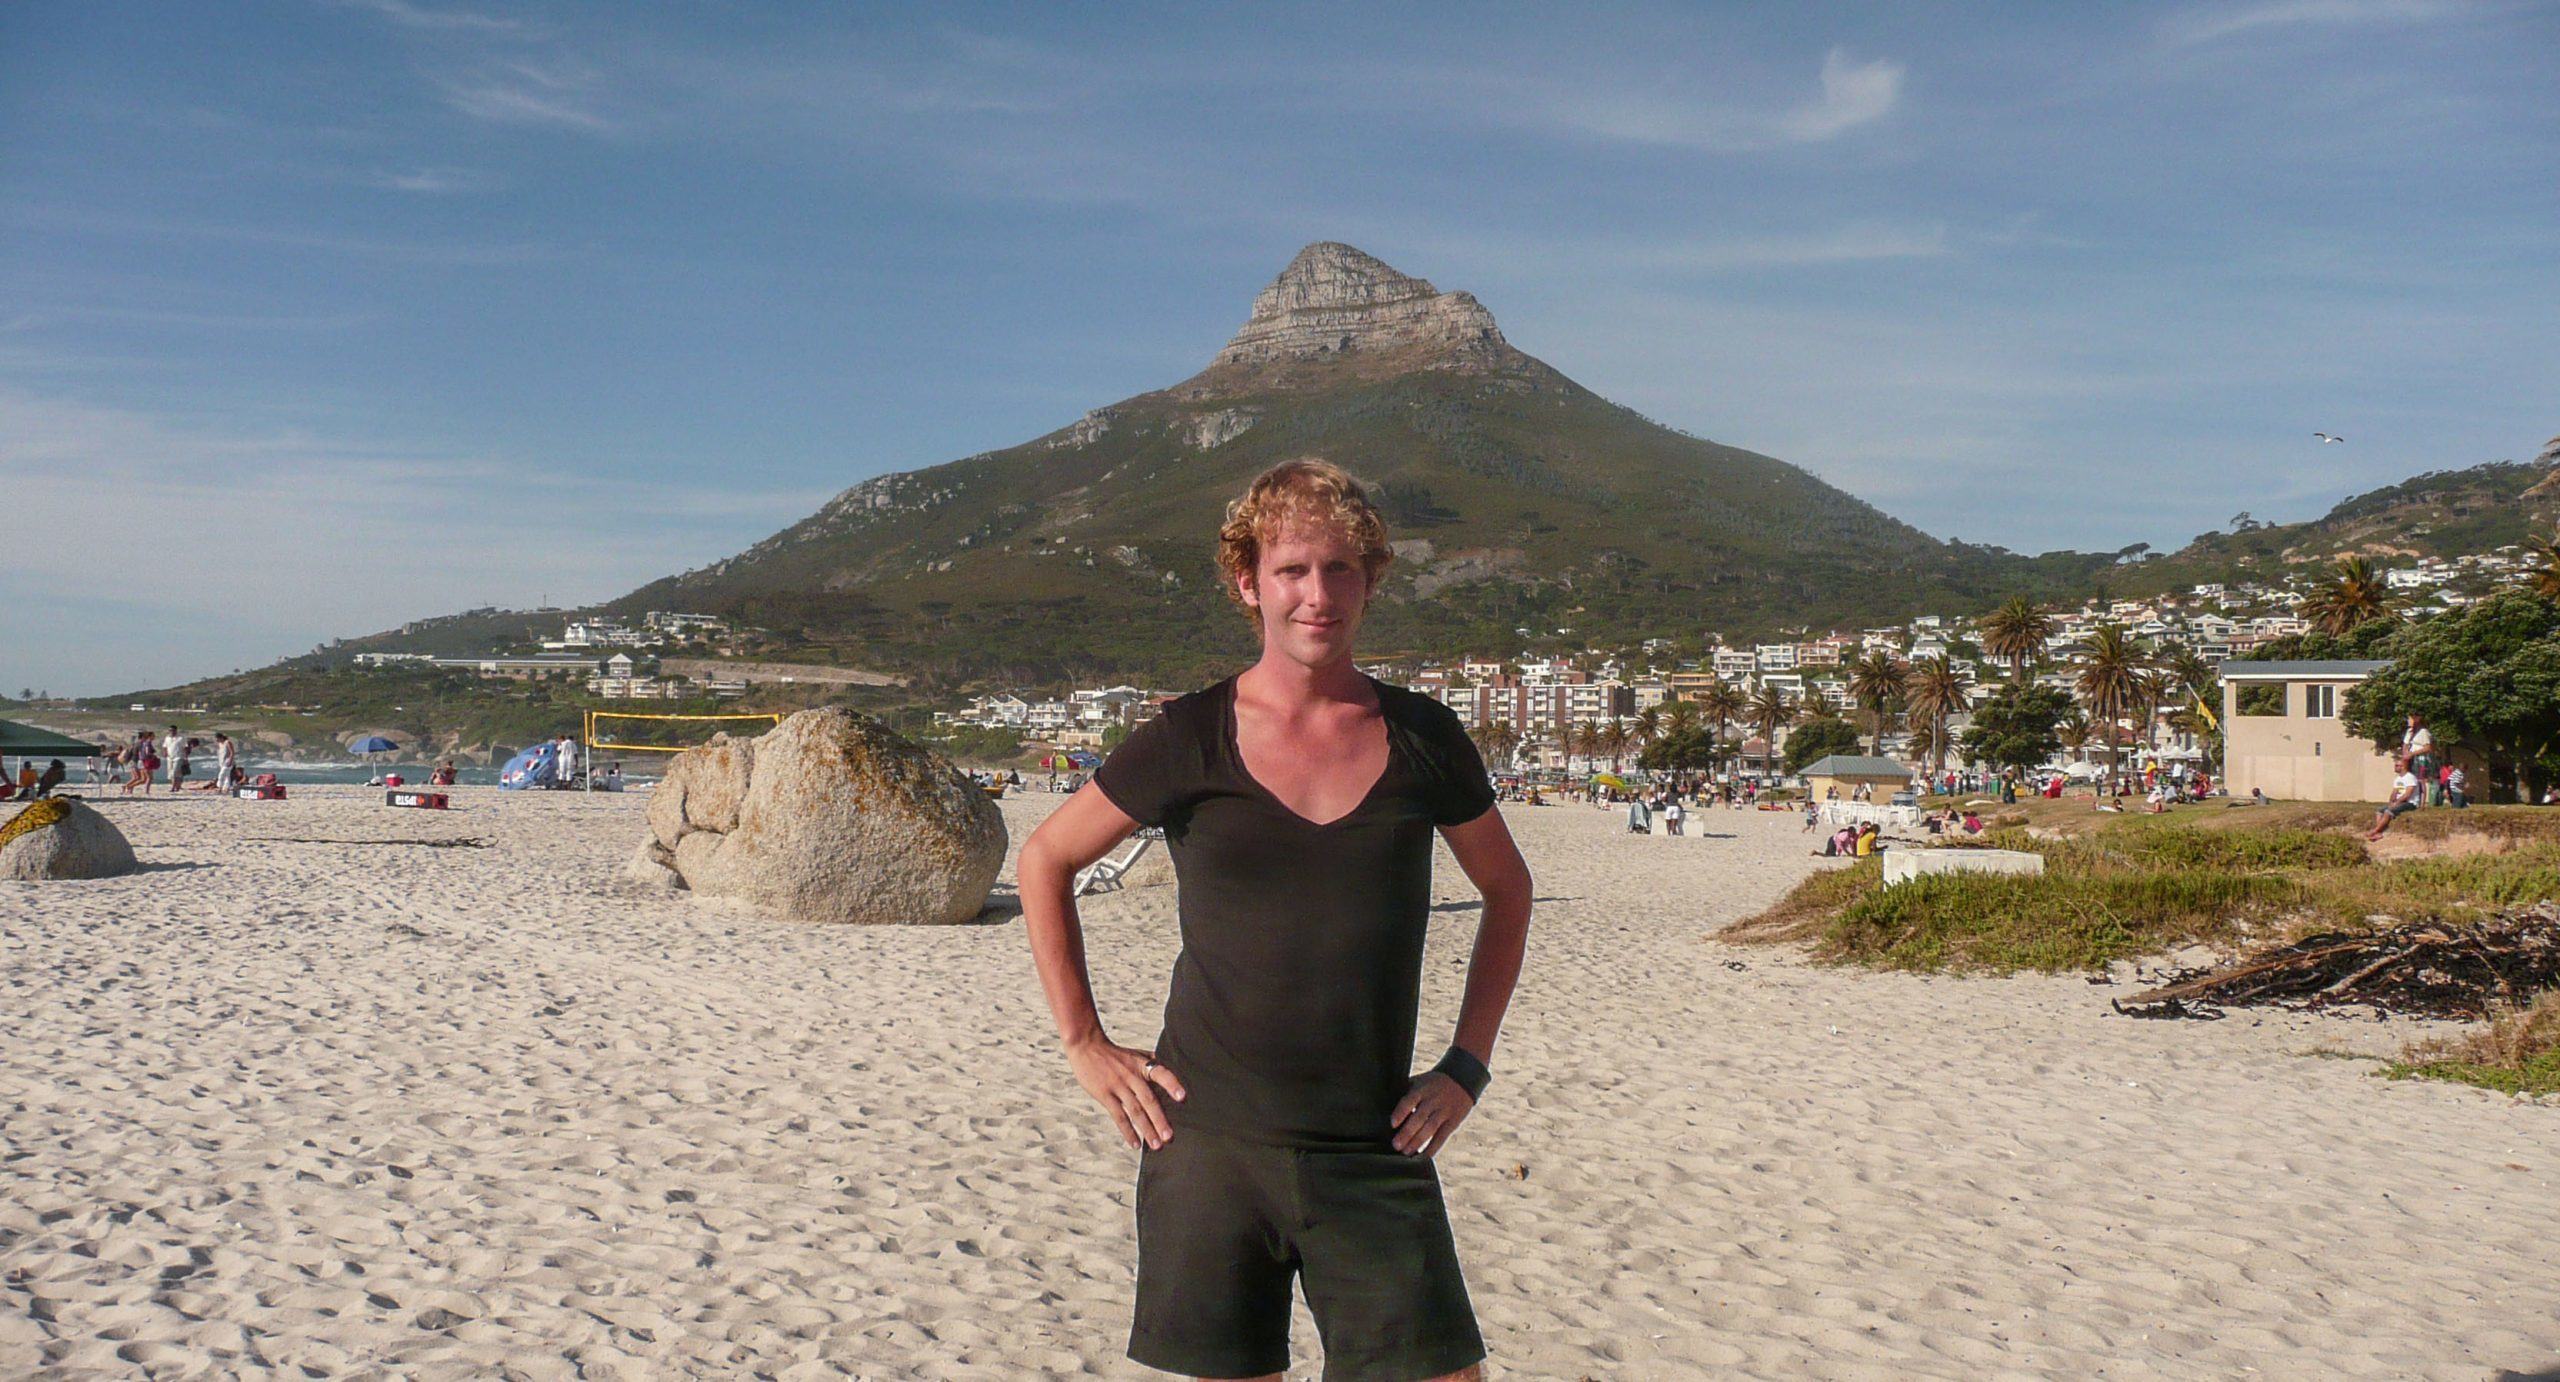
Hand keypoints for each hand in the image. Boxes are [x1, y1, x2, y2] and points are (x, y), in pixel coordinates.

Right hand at [1066, 1036, 1185, 1150]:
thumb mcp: (1136, 1053)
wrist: (1086, 1046)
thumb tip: (1171, 1068)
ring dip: (1146, 1130)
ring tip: (1156, 1145)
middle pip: (1149, 1100)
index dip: (1172, 1084)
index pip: (1161, 1073)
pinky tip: (1135, 1143)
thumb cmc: (1114, 1053)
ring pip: (1135, 1111)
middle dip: (1160, 1120)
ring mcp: (1118, 1086)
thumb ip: (1152, 1062)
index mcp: (1142, 1065)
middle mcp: (1132, 1076)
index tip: (1183, 1098)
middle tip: (1169, 1137)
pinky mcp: (1105, 1095)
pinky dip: (1128, 1131)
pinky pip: (1118, 1116)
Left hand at [1391, 1072, 1473, 1157]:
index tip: (1392, 1124)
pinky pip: (1442, 1136)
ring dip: (1417, 1142)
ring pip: (1430, 1128)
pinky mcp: (1453, 1121)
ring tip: (1406, 1152)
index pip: (1410, 1100)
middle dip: (1407, 1133)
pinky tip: (1424, 1156)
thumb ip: (1406, 1093)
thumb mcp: (1419, 1082)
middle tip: (1396, 1145)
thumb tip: (1384, 1109)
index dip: (1401, 1112)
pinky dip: (1433, 1148)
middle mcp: (1433, 1100)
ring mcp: (1444, 1111)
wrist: (1461, 1080)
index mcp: (1422, 1089)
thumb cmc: (1432, 1084)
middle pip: (1419, 1117)